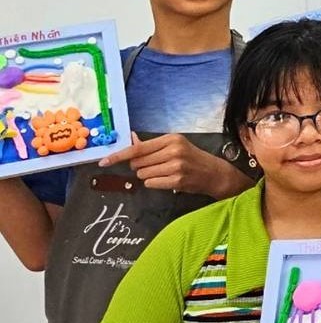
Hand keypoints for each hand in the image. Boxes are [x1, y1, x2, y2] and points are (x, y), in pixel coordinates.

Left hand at [103, 134, 243, 196]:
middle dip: (139, 166)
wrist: (214, 173)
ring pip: (143, 174)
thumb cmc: (192, 158)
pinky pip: (151, 183)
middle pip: (138, 162)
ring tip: (163, 173)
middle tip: (153, 166)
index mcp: (171, 139)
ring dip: (147, 176)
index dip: (118, 156)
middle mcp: (173, 151)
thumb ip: (151, 145)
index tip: (104, 161)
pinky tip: (166, 180)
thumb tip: (130, 139)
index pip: (137, 148)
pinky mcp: (177, 181)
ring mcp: (176, 166)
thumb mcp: (175, 145)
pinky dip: (154, 183)